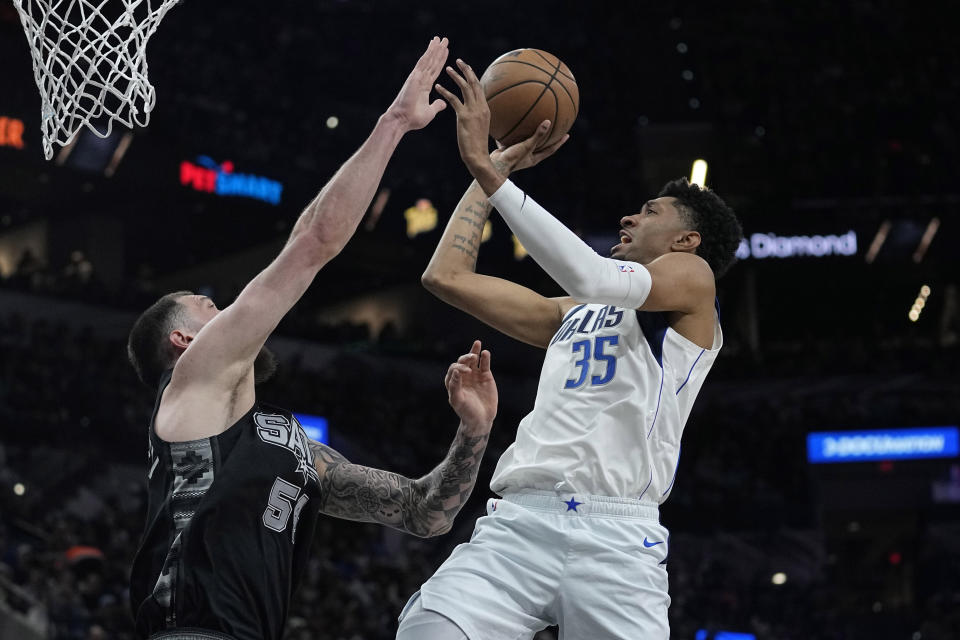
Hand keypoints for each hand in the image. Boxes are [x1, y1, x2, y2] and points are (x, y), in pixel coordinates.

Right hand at [384, 36, 449, 131]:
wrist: (402, 120)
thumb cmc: (413, 119)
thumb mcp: (430, 112)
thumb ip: (436, 106)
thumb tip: (444, 102)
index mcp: (424, 87)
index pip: (435, 71)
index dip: (440, 61)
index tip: (445, 52)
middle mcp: (421, 79)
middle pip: (432, 62)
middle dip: (438, 51)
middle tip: (444, 40)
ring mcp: (417, 77)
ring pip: (428, 59)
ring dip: (435, 48)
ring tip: (441, 38)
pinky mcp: (415, 76)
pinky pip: (424, 62)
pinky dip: (429, 52)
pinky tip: (434, 44)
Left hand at [433, 59, 495, 177]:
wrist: (477, 157)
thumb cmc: (477, 145)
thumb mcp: (480, 127)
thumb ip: (478, 117)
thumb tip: (475, 114)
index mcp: (485, 109)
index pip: (479, 88)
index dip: (473, 76)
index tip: (466, 67)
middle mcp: (481, 107)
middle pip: (475, 83)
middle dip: (466, 69)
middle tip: (458, 60)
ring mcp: (474, 111)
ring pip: (465, 87)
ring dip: (456, 76)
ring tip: (446, 68)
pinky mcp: (464, 117)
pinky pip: (454, 100)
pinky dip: (445, 92)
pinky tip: (437, 86)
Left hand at [445, 340, 496, 431]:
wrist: (481, 419)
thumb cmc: (466, 412)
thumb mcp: (458, 401)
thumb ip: (455, 386)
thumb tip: (455, 371)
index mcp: (453, 381)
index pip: (454, 368)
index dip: (459, 367)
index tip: (466, 372)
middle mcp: (463, 376)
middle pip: (463, 361)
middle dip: (466, 358)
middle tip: (471, 357)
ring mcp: (475, 375)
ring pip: (474, 360)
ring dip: (474, 352)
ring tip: (477, 344)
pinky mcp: (486, 376)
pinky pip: (485, 364)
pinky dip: (485, 358)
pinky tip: (485, 353)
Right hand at [491, 122, 569, 172]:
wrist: (495, 165)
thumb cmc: (513, 158)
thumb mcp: (527, 146)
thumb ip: (537, 135)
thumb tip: (548, 122)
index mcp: (535, 158)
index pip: (551, 149)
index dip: (559, 142)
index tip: (567, 135)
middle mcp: (527, 157)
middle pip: (541, 146)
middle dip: (547, 138)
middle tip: (554, 128)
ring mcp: (518, 153)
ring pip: (526, 142)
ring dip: (530, 134)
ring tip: (533, 123)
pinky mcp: (508, 150)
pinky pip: (513, 139)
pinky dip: (514, 131)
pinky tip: (512, 122)